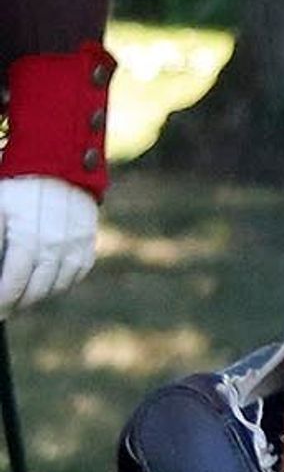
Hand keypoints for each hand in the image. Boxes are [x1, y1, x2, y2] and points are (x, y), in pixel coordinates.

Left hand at [0, 176, 99, 313]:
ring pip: (58, 285)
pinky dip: (62, 282)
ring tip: (24, 297)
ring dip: (39, 295)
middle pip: (36, 290)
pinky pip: (76, 273)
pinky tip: (47, 282)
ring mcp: (76, 244)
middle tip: (6, 308)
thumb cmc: (19, 186)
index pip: (14, 283)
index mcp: (28, 237)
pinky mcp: (88, 241)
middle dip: (18, 303)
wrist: (61, 162)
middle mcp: (56, 245)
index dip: (3, 300)